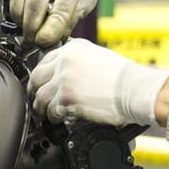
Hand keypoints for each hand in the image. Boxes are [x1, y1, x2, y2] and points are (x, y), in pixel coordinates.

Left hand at [28, 38, 168, 127]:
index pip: (45, 60)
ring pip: (40, 96)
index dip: (41, 75)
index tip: (40, 83)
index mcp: (73, 48)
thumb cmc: (124, 77)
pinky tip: (57, 119)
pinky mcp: (66, 99)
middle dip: (34, 90)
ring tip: (44, 114)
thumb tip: (67, 74)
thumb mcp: (98, 56)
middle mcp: (65, 61)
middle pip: (36, 77)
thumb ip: (79, 62)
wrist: (134, 89)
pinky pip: (50, 110)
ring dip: (41, 107)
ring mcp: (64, 79)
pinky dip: (52, 117)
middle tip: (36, 99)